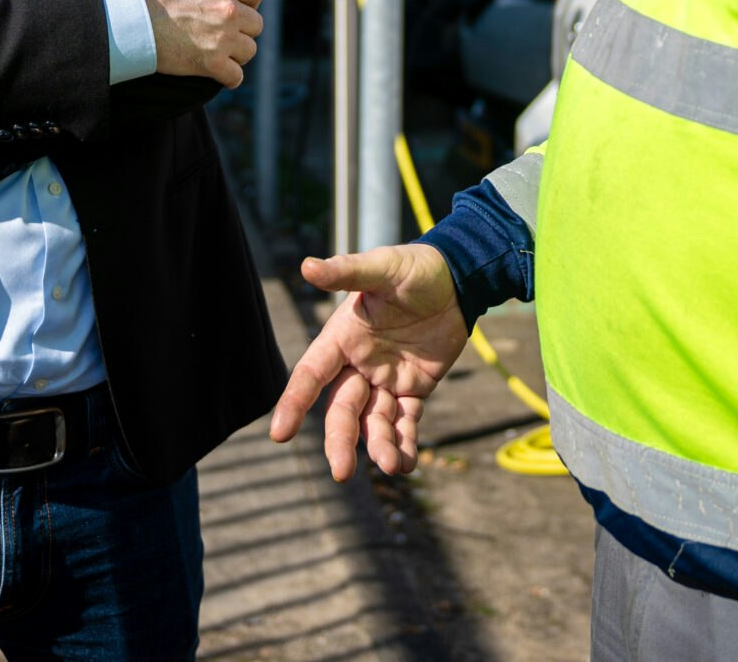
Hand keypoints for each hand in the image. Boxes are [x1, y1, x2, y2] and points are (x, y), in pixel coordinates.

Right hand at [121, 0, 264, 86]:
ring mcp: (221, 38)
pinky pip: (235, 77)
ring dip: (237, 52)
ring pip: (250, 50)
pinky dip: (228, 77)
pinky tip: (216, 72)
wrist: (121, 20)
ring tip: (221, 51)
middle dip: (243, 28)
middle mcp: (228, 9)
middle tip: (224, 31)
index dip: (247, 0)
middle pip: (256, 24)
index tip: (233, 5)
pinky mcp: (209, 64)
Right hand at [268, 244, 469, 479]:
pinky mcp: (413, 389)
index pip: (311, 375)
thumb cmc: (415, 268)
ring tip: (391, 465)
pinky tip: (406, 465)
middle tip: (341, 472)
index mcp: (342, 338)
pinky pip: (405, 422)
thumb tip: (307, 266)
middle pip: (342, 410)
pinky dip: (406, 444)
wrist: (457, 279)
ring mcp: (385, 380)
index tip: (280, 434)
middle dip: (340, 440)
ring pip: (373, 422)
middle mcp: (358, 364)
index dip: (294, 403)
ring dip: (379, 445)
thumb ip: (347, 272)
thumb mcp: (382, 267)